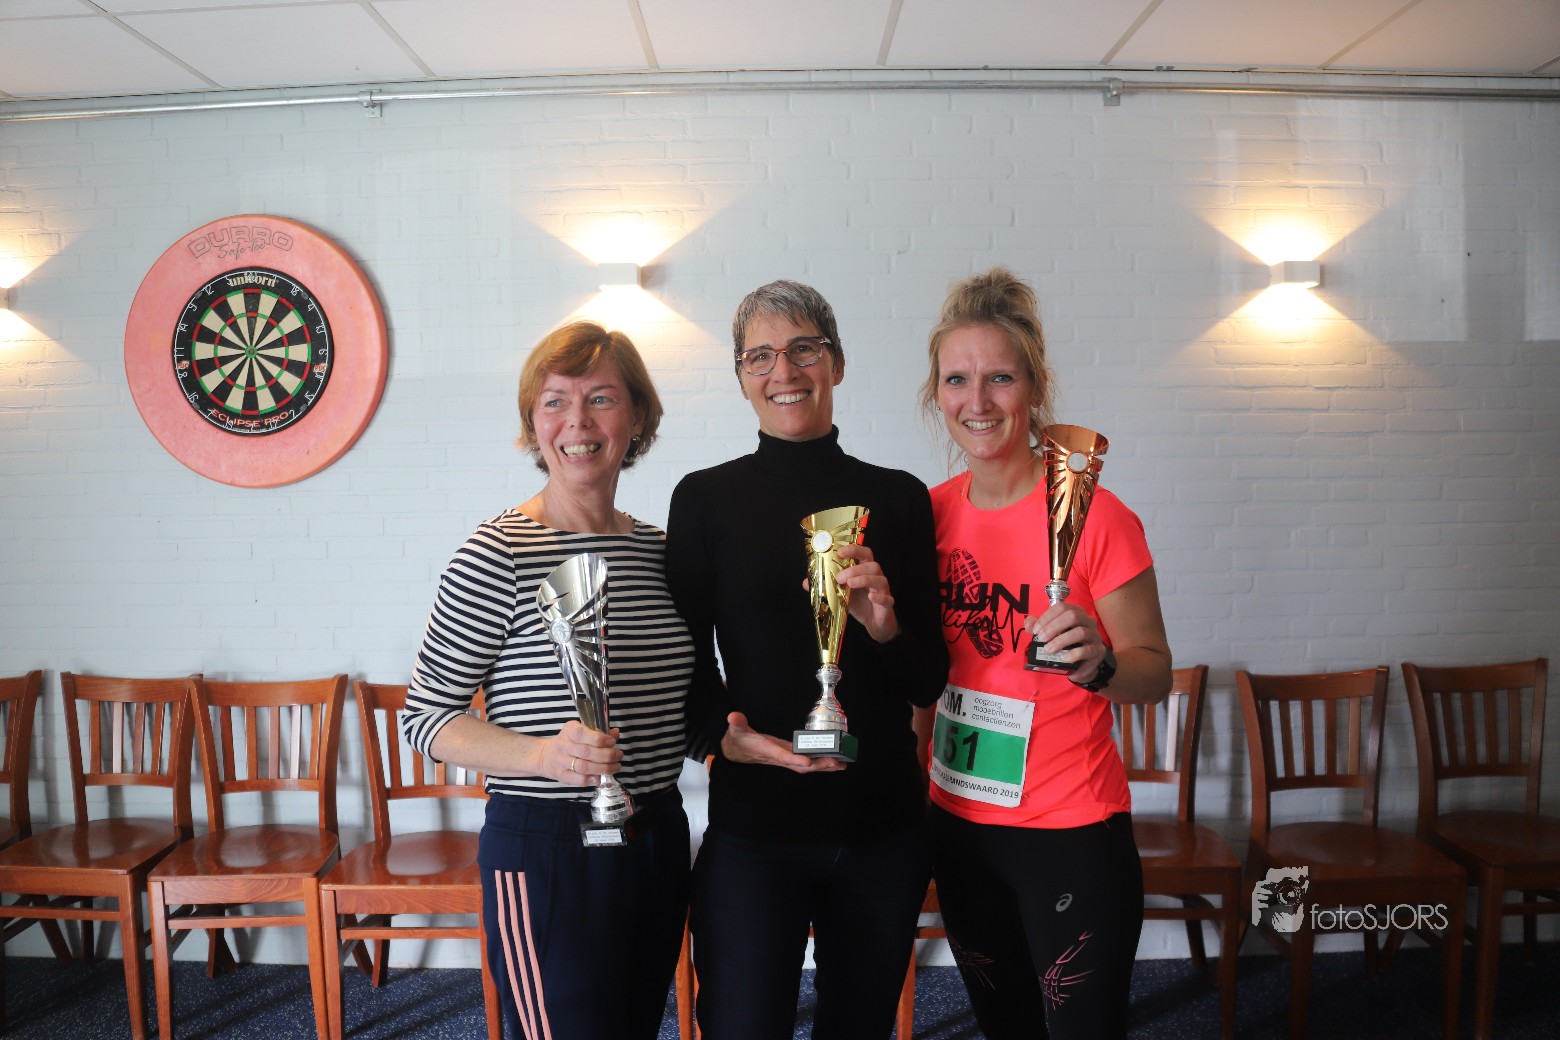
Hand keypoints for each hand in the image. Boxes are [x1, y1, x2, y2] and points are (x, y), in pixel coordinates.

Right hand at [544, 719, 621, 785]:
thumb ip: (599, 732)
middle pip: (587, 752)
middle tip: (619, 755)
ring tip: (616, 767)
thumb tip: (615, 733)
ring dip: (603, 768)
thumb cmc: (569, 742)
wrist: (545, 755)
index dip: (599, 738)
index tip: (612, 742)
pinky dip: (593, 779)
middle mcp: (564, 745)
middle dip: (607, 755)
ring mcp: (561, 762)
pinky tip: (602, 777)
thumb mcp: (581, 731)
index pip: (582, 733)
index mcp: (569, 731)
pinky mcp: (562, 776)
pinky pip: (579, 780)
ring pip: (584, 767)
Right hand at [720, 712, 845, 773]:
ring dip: (823, 766)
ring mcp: (784, 758)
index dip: (795, 759)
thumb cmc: (738, 740)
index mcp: (767, 750)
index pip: (782, 756)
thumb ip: (736, 723)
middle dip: (819, 764)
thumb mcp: (735, 730)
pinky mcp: (788, 756)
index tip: (808, 761)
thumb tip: (734, 716)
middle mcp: (778, 757)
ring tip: (841, 764)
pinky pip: (806, 763)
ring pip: (806, 766)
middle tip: (836, 761)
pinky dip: (819, 764)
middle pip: (801, 765)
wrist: (735, 751)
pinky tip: (832, 762)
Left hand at [833, 543, 900, 642]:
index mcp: (865, 571)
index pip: (864, 554)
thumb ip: (825, 586)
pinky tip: (871, 597)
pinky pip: (888, 598)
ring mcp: (884, 591)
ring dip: (864, 579)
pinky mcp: (888, 605)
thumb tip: (805, 582)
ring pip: (880, 579)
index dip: (854, 549)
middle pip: (872, 565)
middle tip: (839, 577)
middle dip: (855, 568)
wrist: (874, 623)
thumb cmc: (859, 604)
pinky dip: (880, 597)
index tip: (840, 552)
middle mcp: (876, 578)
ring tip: (850, 584)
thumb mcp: (840, 594)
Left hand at [1024, 603, 1107, 683]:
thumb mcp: (1051, 635)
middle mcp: (1087, 621)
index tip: (1035, 630)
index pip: (1062, 607)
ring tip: (1049, 649)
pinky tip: (1063, 658)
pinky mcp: (1098, 651)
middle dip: (1054, 627)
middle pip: (1073, 616)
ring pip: (1080, 632)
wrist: (1081, 665)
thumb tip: (1028, 623)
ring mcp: (1095, 635)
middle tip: (1041, 638)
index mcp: (1076, 612)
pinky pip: (1087, 650)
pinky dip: (1073, 654)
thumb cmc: (1066, 646)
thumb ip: (1040, 627)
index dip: (1047, 617)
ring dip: (1061, 640)